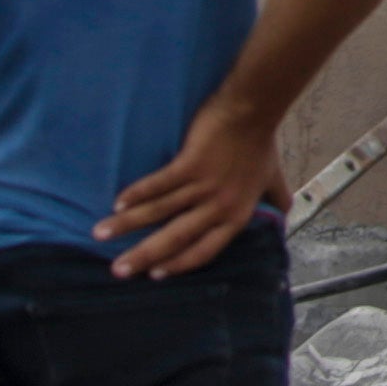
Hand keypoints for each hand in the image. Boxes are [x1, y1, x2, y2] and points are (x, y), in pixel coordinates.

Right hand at [101, 96, 286, 281]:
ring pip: (158, 212)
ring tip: (101, 235)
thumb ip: (276, 200)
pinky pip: (157, 185)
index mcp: (237, 215)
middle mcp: (219, 206)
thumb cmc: (261, 144)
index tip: (155, 275)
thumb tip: (285, 216)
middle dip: (144, 256)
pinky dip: (136, 195)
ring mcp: (203, 185)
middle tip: (118, 271)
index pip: (205, 250)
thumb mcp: (273, 179)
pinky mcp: (190, 164)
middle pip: (176, 239)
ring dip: (126, 225)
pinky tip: (117, 204)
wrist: (254, 110)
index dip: (179, 264)